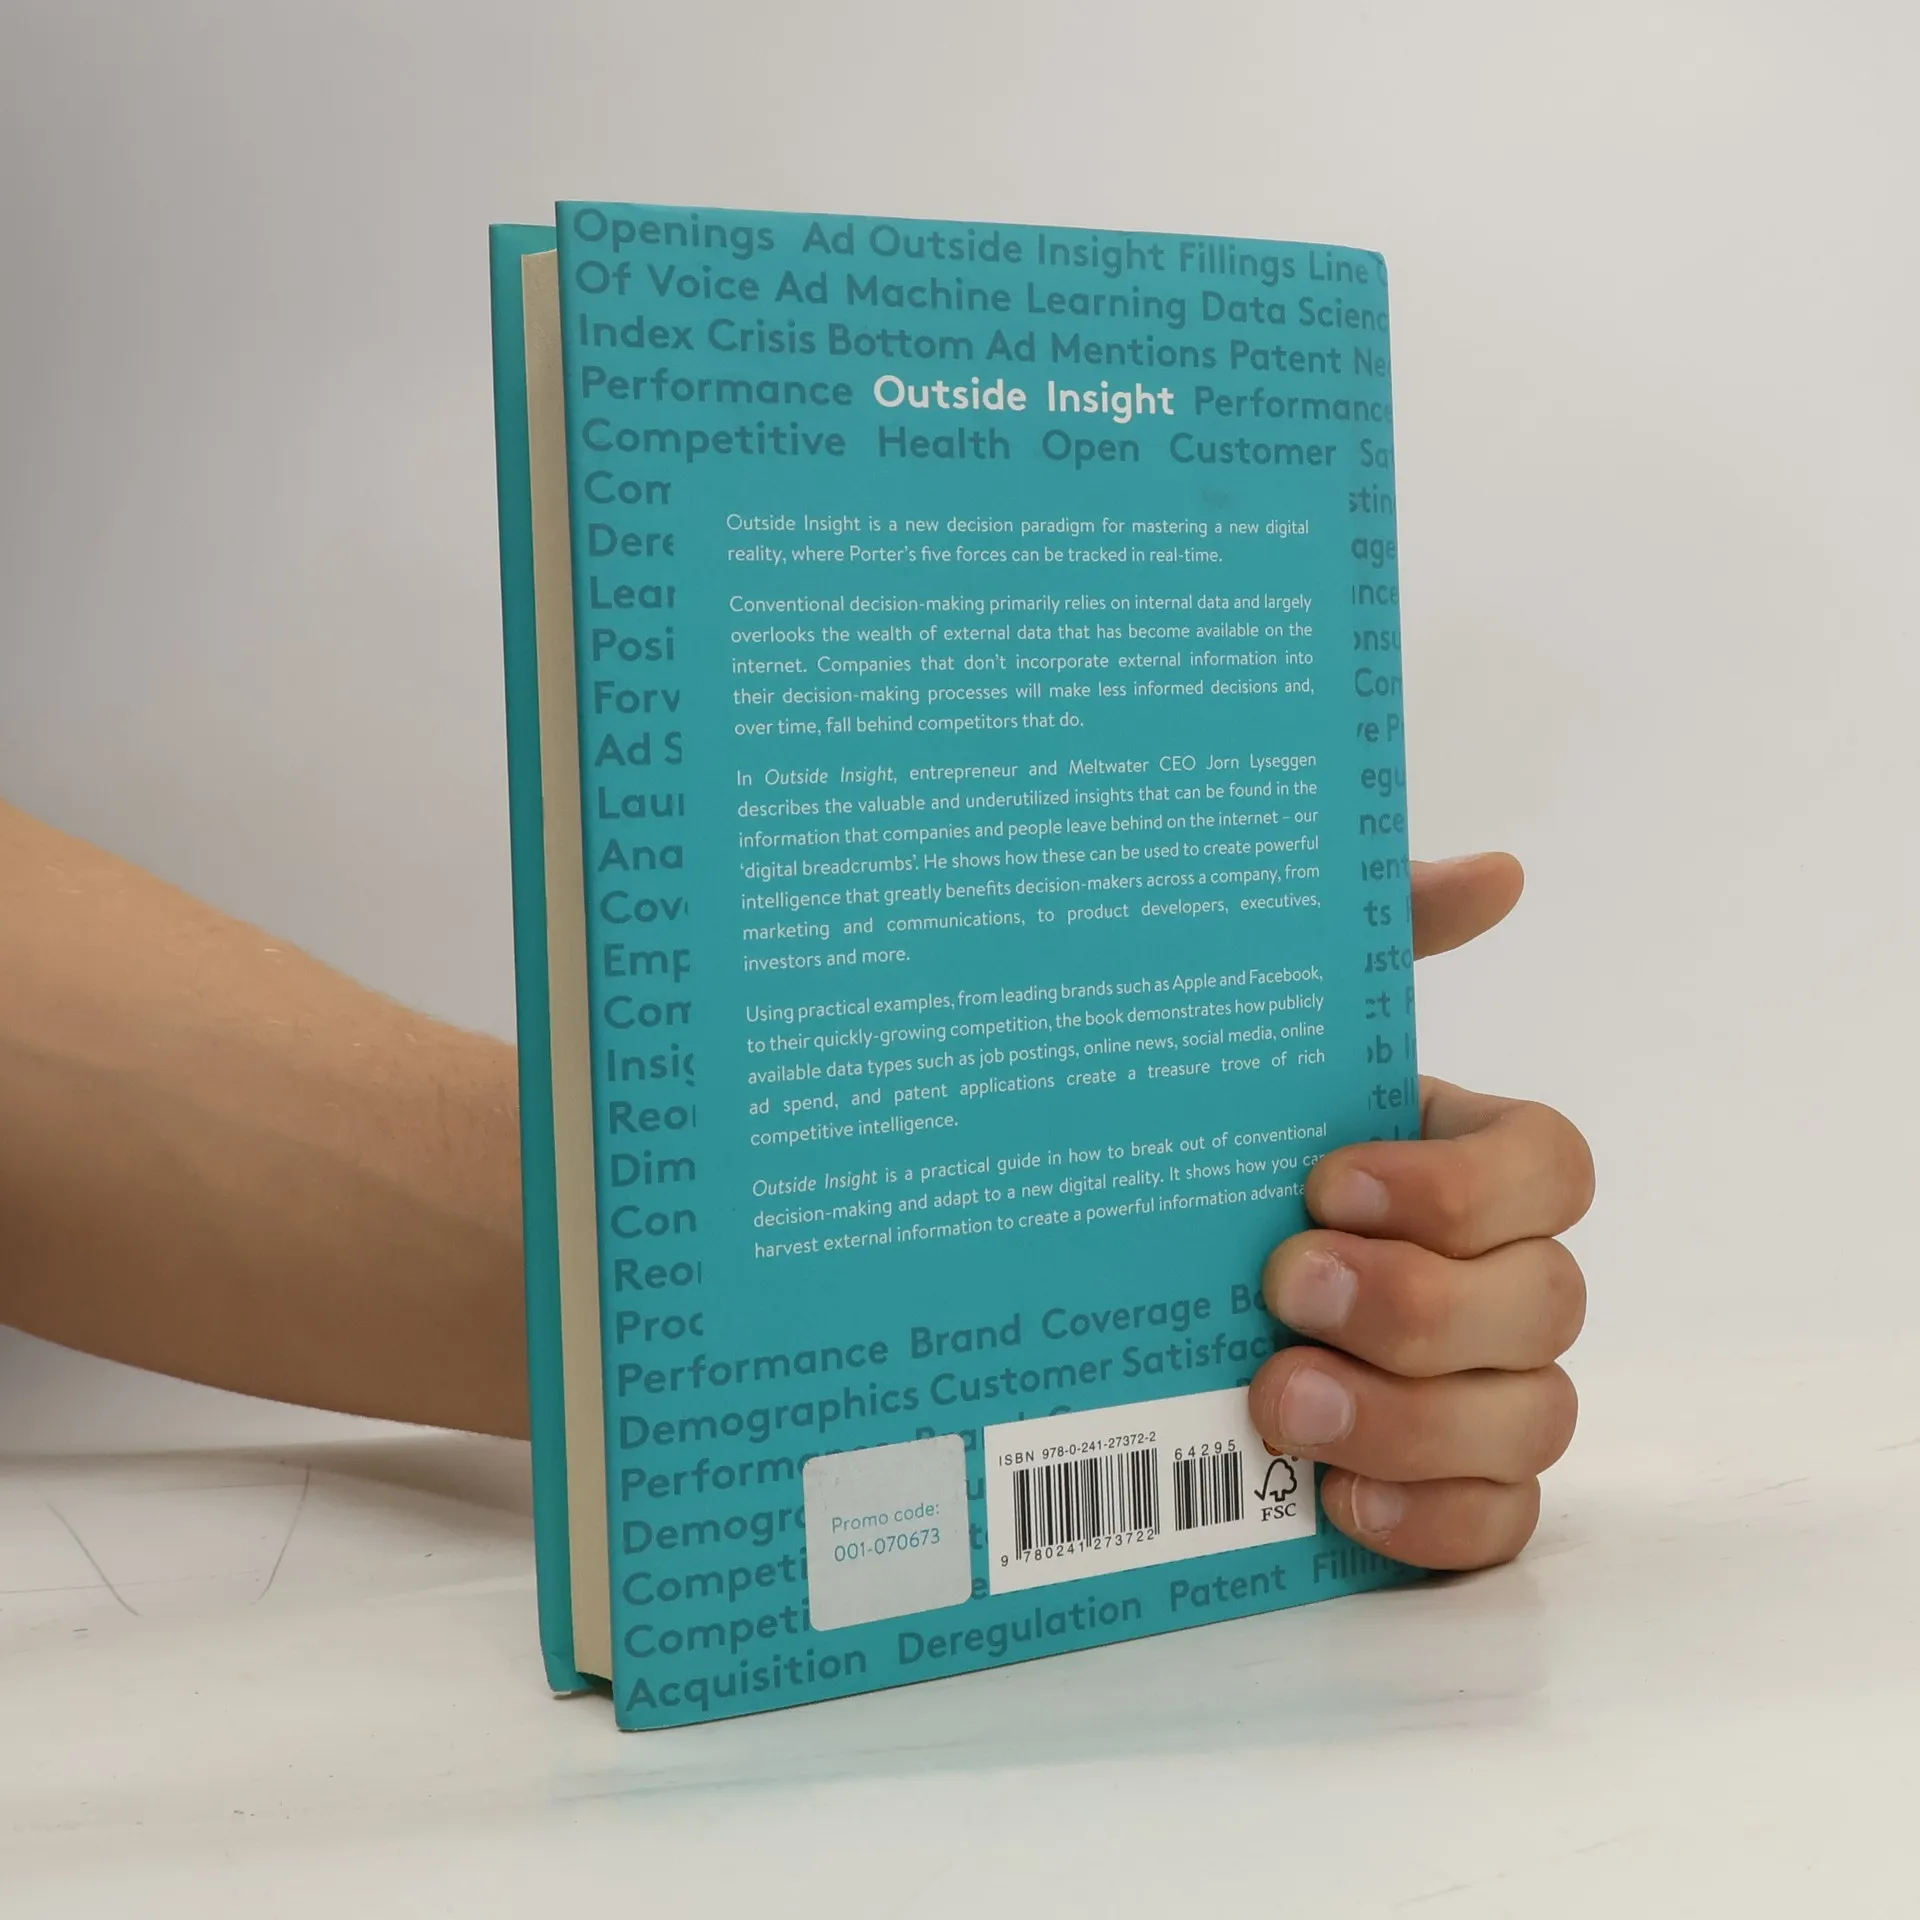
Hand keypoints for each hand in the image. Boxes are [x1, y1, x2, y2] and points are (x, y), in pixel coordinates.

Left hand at [1247, 853, 1592, 1570]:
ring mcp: (1480, 1393)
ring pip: (1534, 1420)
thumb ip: (1376, 943)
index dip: (1462, 1183)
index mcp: (1464, 1164)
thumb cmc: (1218, 1150)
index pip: (1553, 1166)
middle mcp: (1495, 1278)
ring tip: (1278, 1401)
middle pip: (1551, 1302)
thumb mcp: (1271, 1040)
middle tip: (1284, 1287)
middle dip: (1418, 1303)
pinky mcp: (1440, 1494)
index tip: (1327, 1179)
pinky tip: (1335, 1497)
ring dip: (1411, 1416)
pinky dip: (1431, 1518)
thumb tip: (1496, 872)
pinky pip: (1496, 1528)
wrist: (1111, 1275)